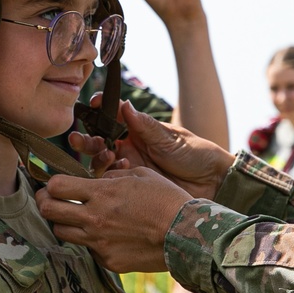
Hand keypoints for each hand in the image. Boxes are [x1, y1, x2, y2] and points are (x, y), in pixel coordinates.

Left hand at [37, 167, 191, 272]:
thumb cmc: (167, 199)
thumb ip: (112, 176)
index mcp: (102, 193)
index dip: (51, 183)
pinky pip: (87, 249)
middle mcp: (94, 218)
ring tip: (75, 218)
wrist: (186, 234)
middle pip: (48, 211)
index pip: (56, 186)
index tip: (55, 183)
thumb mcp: (140, 175)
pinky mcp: (107, 261)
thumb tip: (97, 179)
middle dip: (44, 202)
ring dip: (64, 223)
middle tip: (49, 199)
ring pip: (61, 233)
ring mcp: (99, 243)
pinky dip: (90, 241)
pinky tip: (105, 235)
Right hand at [69, 100, 233, 198]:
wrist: (212, 183)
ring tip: (107, 157)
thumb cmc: (195, 154)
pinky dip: (107, 179)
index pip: (113, 116)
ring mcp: (129, 168)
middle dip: (87, 140)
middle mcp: (130, 147)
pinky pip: (110, 183)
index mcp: (139, 130)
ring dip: (96, 158)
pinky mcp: (131, 188)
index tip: (92, 104)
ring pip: (101, 162)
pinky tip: (117, 174)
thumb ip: (146, 126)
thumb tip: (124, 104)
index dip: (100, 109)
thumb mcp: (170, 139)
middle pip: (99, 141)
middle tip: (80, 140)